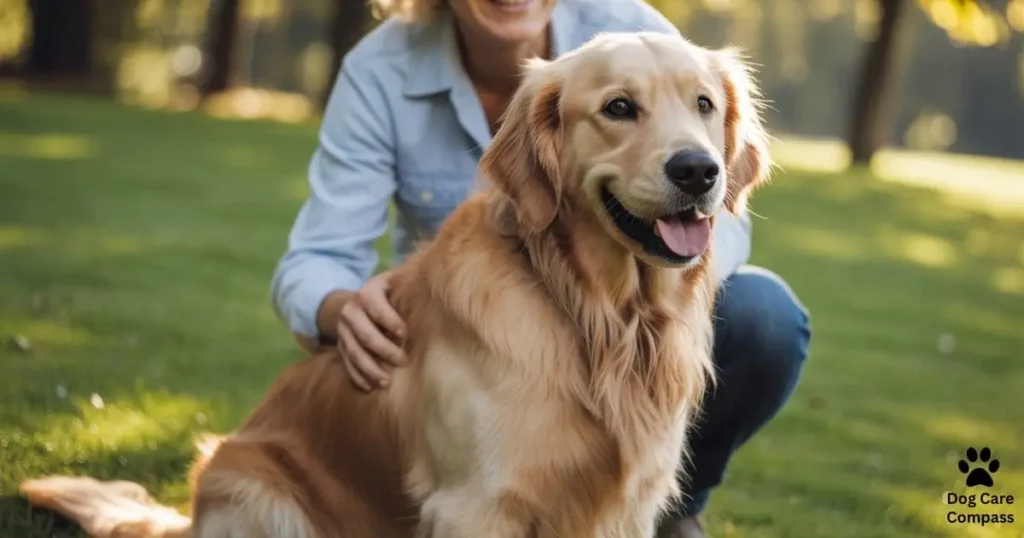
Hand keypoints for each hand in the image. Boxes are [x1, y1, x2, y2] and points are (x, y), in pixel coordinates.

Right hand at [318, 271, 406, 390]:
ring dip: (370, 369)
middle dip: (384, 349)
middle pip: (364, 333)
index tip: (404, 333)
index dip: (388, 318)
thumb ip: (412, 293)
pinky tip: (370, 387)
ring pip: (353, 352)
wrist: (364, 302)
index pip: (372, 302)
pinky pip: (346, 364)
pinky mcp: (341, 346)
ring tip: (386, 381)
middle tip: (403, 360)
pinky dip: (358, 377)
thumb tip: (436, 309)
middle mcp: (351, 310)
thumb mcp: (401, 285)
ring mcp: (343, 329)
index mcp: (367, 291)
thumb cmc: (396, 294)